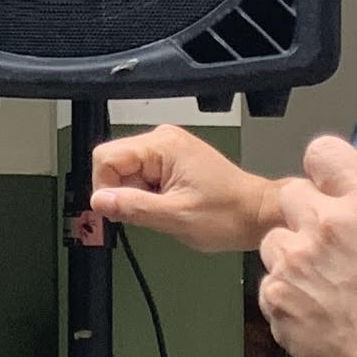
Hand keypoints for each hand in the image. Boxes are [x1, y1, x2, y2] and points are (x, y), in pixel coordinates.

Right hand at [75, 125, 279, 250]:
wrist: (257, 215)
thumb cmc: (228, 214)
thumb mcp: (176, 217)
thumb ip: (133, 207)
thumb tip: (98, 201)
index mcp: (163, 145)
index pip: (106, 157)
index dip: (105, 188)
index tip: (118, 212)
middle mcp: (163, 140)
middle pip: (114, 164)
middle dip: (123, 193)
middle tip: (148, 214)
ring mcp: (168, 150)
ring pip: (126, 172)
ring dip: (137, 197)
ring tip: (164, 210)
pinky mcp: (172, 162)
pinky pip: (142, 177)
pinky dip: (147, 196)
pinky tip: (167, 206)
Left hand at [258, 136, 356, 356]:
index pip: (323, 152)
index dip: (324, 170)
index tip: (327, 185)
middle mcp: (324, 225)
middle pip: (292, 194)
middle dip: (306, 215)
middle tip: (329, 246)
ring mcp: (294, 262)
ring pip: (276, 240)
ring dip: (292, 256)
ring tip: (324, 286)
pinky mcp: (274, 297)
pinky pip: (269, 281)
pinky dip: (287, 293)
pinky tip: (316, 310)